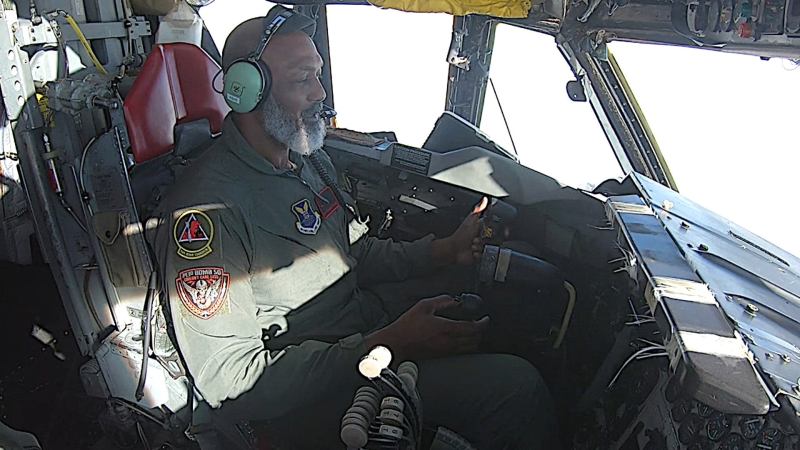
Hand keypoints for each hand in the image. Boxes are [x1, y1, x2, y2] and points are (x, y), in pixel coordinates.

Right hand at [365, 295, 488, 360]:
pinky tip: (462, 340)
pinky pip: (461, 352)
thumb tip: (454, 300)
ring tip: (473, 332)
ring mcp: (446, 351)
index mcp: (447, 329)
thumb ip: (442, 301)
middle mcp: (450, 342)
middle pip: (475, 340)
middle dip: (481, 332)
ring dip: (475, 340)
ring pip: (470, 348)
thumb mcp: (424, 306)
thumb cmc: (408, 325)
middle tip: (481, 324)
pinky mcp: (442, 356)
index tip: (486, 319)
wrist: (397, 344)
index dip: (483, 323)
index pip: (473, 328)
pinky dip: (467, 346)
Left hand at [432, 197, 488, 265]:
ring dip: (479, 247)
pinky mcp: (479, 256)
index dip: (491, 231)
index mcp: (481, 229)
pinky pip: (484, 255)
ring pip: (488, 248)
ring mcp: (480, 247)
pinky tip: (472, 252)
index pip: (492, 229)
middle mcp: (482, 238)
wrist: (453, 249)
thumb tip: (484, 199)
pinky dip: (478, 254)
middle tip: (475, 239)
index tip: (487, 232)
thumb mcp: (471, 219)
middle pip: (491, 240)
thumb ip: (478, 209)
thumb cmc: (461, 235)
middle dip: (483, 240)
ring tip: (472, 245)